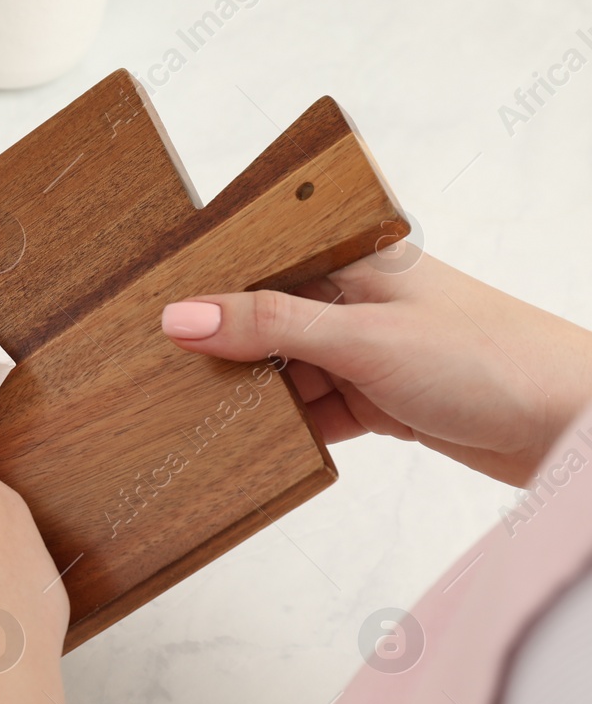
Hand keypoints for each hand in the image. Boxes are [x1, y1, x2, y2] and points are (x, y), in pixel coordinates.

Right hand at [160, 252, 591, 485]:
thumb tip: (183, 317)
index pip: (259, 262)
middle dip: (222, 352)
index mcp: (353, 259)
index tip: (152, 320)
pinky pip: (310, 413)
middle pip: (262, 321)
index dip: (206, 289)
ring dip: (253, 398)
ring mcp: (365, 351)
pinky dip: (286, 430)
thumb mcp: (361, 339)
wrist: (568, 425)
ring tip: (203, 418)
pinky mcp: (377, 400)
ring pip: (281, 373)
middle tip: (166, 378)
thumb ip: (268, 325)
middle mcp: (355, 300)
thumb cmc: (489, 358)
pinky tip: (256, 444)